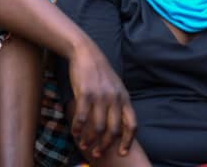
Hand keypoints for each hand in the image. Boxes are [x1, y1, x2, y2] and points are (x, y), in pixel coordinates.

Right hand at [67, 41, 135, 160]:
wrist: (86, 53)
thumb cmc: (100, 72)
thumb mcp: (116, 87)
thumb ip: (118, 104)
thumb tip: (118, 126)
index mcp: (124, 98)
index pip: (132, 125)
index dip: (128, 142)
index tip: (122, 153)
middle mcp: (115, 98)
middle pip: (114, 130)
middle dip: (105, 145)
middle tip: (97, 153)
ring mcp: (100, 96)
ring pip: (98, 127)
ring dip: (90, 140)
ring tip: (84, 144)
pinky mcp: (85, 93)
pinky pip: (82, 117)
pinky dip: (78, 128)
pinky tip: (75, 132)